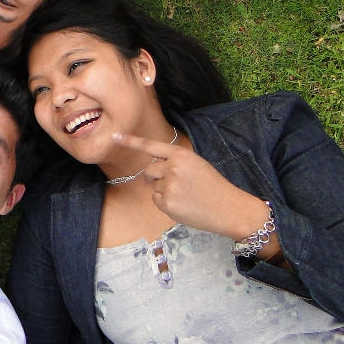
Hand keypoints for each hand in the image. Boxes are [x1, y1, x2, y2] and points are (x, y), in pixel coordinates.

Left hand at [111, 132, 268, 239]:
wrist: (229, 208)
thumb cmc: (212, 185)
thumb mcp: (195, 164)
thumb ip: (173, 162)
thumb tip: (150, 171)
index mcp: (180, 154)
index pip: (150, 146)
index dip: (130, 141)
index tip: (114, 136)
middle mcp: (172, 167)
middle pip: (149, 170)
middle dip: (158, 178)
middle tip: (180, 185)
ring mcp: (169, 185)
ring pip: (152, 186)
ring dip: (163, 191)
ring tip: (185, 195)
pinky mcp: (167, 203)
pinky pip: (156, 200)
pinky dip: (165, 203)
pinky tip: (183, 205)